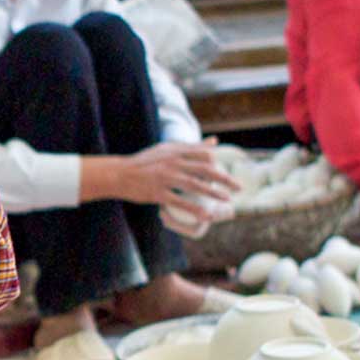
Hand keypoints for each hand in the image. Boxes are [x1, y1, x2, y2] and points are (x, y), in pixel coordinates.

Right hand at [98, 142, 240, 206]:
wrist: (119, 174)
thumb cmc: (146, 162)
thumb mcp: (168, 149)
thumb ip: (192, 146)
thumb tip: (215, 142)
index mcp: (176, 151)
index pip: (204, 155)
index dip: (218, 165)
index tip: (226, 176)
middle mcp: (172, 162)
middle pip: (204, 170)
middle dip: (224, 179)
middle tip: (239, 188)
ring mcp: (165, 177)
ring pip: (195, 185)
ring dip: (213, 194)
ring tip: (227, 201)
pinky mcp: (157, 192)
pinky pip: (179, 202)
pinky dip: (194, 210)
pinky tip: (206, 216)